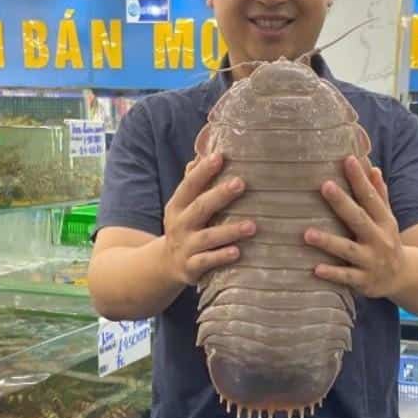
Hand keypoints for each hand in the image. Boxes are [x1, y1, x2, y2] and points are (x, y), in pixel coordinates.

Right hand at [162, 153, 255, 285]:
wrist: (165, 265)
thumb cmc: (185, 226)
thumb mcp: (183, 205)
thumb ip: (194, 180)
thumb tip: (206, 150)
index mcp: (177, 205)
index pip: (189, 185)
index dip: (203, 171)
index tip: (219, 157)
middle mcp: (180, 225)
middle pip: (200, 207)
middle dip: (220, 195)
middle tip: (241, 183)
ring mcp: (185, 247)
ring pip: (208, 237)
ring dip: (230, 231)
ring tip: (252, 225)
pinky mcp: (191, 268)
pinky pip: (207, 262)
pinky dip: (221, 257)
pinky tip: (238, 252)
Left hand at [305, 155, 404, 298]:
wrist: (404, 277)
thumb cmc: (387, 240)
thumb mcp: (387, 218)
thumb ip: (379, 195)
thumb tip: (372, 168)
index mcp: (384, 221)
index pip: (371, 197)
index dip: (360, 179)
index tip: (348, 159)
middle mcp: (379, 239)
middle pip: (359, 219)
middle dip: (342, 202)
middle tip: (325, 185)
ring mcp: (371, 261)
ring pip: (348, 250)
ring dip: (329, 242)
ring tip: (307, 234)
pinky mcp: (364, 281)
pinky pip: (347, 277)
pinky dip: (332, 273)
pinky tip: (315, 269)